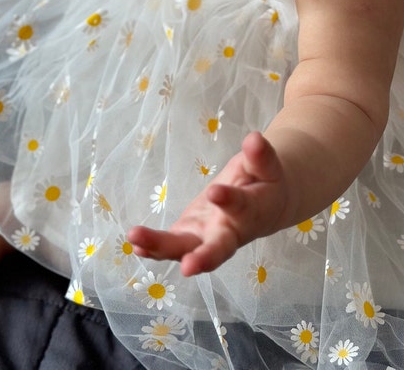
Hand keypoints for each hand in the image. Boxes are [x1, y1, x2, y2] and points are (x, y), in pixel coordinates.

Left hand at [128, 132, 290, 275]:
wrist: (266, 206)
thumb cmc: (265, 181)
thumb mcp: (266, 165)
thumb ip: (259, 155)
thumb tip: (254, 138)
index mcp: (252, 210)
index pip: (240, 206)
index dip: (228, 200)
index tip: (214, 191)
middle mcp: (230, 231)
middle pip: (217, 248)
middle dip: (204, 257)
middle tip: (189, 265)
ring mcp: (207, 237)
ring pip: (186, 249)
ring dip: (161, 248)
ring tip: (137, 239)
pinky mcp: (190, 236)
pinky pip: (172, 247)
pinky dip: (154, 248)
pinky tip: (137, 245)